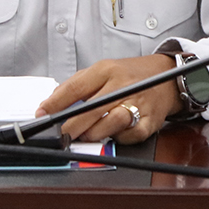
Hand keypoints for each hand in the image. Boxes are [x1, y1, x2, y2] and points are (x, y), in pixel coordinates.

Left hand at [38, 54, 179, 143]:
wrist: (166, 76)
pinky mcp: (150, 121)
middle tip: (60, 134)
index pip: (75, 87)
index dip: (55, 103)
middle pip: (90, 109)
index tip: (42, 114)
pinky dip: (117, 138)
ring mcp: (138, 103)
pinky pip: (129, 135)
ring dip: (93, 133)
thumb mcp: (103, 70)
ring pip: (110, 123)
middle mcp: (122, 85)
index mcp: (107, 70)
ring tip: (85, 135)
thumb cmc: (130, 75)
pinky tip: (112, 134)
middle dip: (70, 126)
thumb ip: (77, 85)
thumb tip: (51, 103)